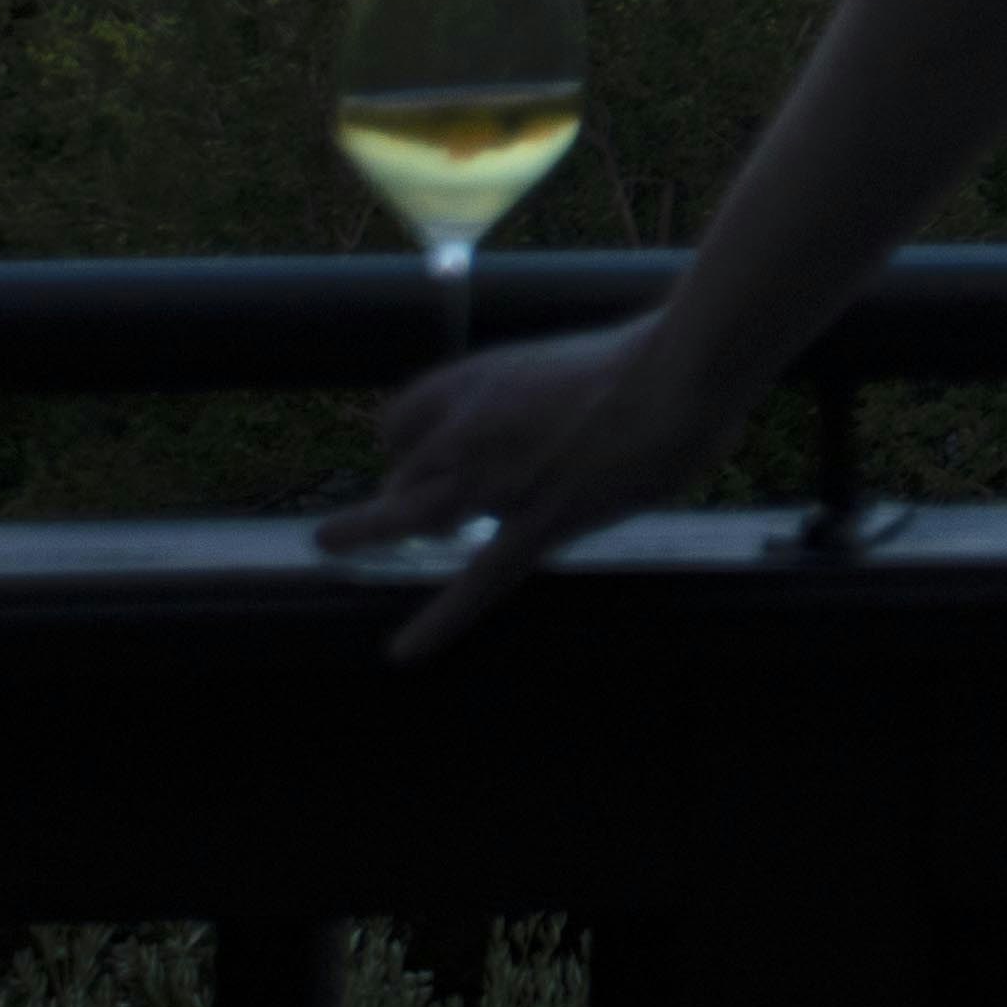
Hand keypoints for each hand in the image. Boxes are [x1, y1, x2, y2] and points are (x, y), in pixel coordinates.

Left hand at [314, 313, 743, 662]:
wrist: (677, 375)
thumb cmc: (651, 359)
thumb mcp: (588, 354)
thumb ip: (568, 389)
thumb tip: (593, 415)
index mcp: (483, 377)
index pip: (405, 413)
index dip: (404, 436)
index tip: (409, 450)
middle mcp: (474, 426)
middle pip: (401, 467)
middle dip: (384, 493)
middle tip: (348, 519)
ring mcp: (497, 480)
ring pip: (413, 514)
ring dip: (378, 527)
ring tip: (330, 542)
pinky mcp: (533, 526)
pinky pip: (476, 582)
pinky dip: (438, 621)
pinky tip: (403, 652)